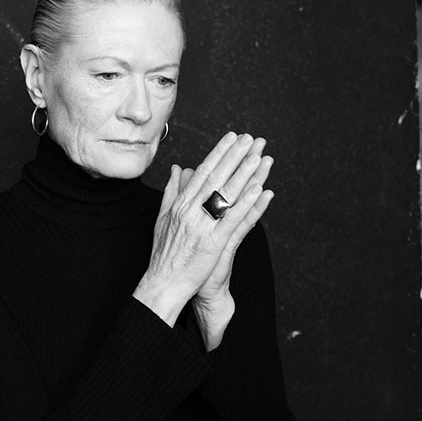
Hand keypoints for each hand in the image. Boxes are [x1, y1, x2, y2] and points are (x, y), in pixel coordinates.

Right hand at [133, 132, 273, 329]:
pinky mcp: (213, 243)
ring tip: (259, 158)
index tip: (232, 138)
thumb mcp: (162, 218)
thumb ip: (171, 191)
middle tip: (250, 140)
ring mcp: (202, 226)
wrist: (163, 282)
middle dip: (235, 156)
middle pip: (217, 178)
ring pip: (226, 195)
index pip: (203, 172)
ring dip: (244, 174)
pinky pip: (233, 220)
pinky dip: (246, 205)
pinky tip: (259, 191)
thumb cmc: (164, 253)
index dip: (219, 153)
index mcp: (180, 204)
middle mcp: (191, 211)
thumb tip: (178, 169)